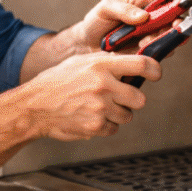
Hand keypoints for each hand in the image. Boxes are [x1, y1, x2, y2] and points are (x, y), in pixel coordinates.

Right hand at [15, 51, 161, 140]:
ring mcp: (101, 107)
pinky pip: (114, 128)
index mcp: (102, 65)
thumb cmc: (57, 82)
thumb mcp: (80, 62)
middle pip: (140, 98)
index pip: (142, 64)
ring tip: (97, 108)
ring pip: (128, 115)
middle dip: (132, 100)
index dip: (155, 70)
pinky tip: (89, 117)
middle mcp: (104, 85)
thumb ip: (106, 62)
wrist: (35, 106)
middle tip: (118, 98)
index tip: (156, 74)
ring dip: (117, 114)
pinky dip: (105, 125)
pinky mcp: (96, 125)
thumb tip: (130, 63)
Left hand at [74, 0, 183, 51]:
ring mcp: (149, 36)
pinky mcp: (146, 52)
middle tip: (174, 24)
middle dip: (177, 20)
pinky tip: (144, 49)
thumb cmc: (95, 22)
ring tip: (147, 39)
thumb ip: (123, 9)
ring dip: (164, 38)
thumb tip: (143, 16)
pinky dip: (156, 51)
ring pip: (169, 36)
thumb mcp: (105, 8)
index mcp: (141, 2)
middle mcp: (150, 19)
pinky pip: (159, 52)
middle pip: (173, 18)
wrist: (85, 46)